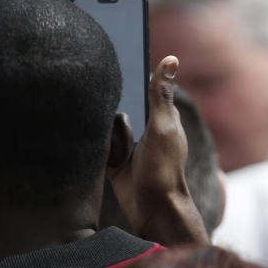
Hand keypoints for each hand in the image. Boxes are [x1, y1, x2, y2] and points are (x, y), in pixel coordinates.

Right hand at [107, 55, 208, 245]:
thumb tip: (171, 59)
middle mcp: (144, 127)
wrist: (151, 209)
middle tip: (114, 120)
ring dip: (106, 137)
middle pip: (118, 106)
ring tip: (119, 153)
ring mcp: (127, 144)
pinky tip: (100, 154)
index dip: (128, 76)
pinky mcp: (113, 161)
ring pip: (104, 126)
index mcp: (160, 115)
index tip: (109, 59)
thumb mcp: (163, 127)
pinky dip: (97, 150)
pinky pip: (97, 147)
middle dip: (110, 109)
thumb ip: (160, 95)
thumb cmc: (164, 168)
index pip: (141, 87)